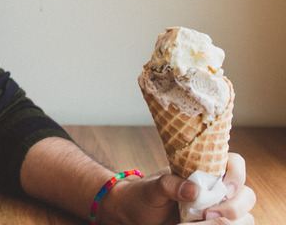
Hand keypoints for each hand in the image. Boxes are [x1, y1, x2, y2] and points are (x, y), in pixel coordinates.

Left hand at [103, 153, 254, 223]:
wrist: (135, 214)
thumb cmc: (143, 195)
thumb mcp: (151, 188)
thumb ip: (168, 184)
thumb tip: (194, 190)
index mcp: (205, 170)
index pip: (235, 164)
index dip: (237, 175)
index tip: (224, 189)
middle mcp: (216, 188)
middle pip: (247, 194)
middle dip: (235, 206)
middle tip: (209, 214)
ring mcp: (218, 208)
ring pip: (245, 215)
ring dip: (232, 222)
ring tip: (204, 223)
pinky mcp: (215, 224)